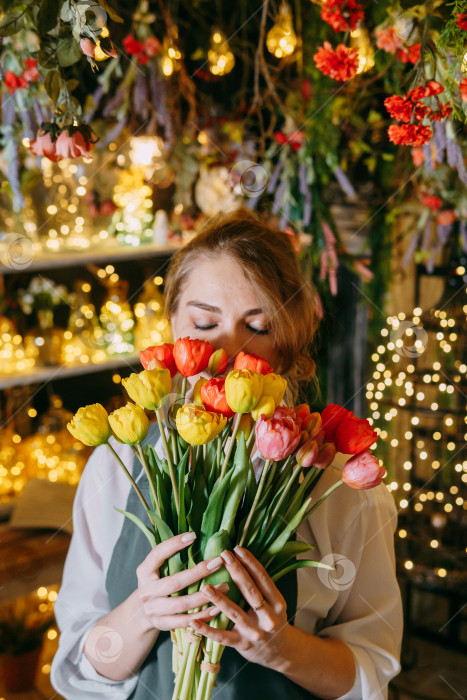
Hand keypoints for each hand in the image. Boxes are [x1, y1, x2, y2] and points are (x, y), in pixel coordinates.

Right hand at [136, 532, 227, 630]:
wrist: (140, 614)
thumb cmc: (156, 583)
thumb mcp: (155, 569)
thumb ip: (170, 557)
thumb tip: (195, 537)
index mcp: (144, 572)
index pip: (158, 554)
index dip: (174, 544)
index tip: (194, 535)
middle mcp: (146, 591)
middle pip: (174, 582)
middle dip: (198, 572)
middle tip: (218, 562)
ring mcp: (153, 610)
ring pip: (181, 604)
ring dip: (205, 596)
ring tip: (225, 586)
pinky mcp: (161, 624)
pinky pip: (184, 621)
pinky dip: (202, 615)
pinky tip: (217, 608)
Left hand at [191, 546, 290, 669]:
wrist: (279, 653)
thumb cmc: (271, 619)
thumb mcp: (274, 603)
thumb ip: (260, 586)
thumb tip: (239, 558)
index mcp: (277, 603)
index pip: (263, 579)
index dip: (251, 563)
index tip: (237, 548)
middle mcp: (268, 618)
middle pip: (250, 592)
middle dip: (236, 572)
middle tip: (223, 555)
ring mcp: (255, 632)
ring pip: (235, 613)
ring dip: (219, 600)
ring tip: (205, 587)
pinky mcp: (242, 645)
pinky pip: (222, 637)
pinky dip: (207, 630)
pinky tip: (193, 621)